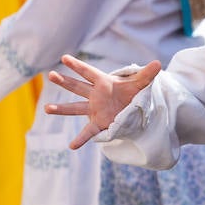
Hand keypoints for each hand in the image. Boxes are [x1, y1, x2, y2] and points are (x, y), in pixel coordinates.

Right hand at [45, 55, 161, 149]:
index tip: (64, 58)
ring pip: (76, 108)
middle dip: (65, 82)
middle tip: (51, 75)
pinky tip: (72, 146)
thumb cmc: (132, 92)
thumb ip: (147, 74)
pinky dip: (81, 139)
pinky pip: (88, 131)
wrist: (132, 108)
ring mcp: (94, 109)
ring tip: (46, 108)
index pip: (88, 72)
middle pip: (77, 88)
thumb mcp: (141, 84)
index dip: (77, 65)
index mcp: (103, 82)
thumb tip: (158, 63)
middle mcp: (95, 95)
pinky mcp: (98, 122)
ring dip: (62, 109)